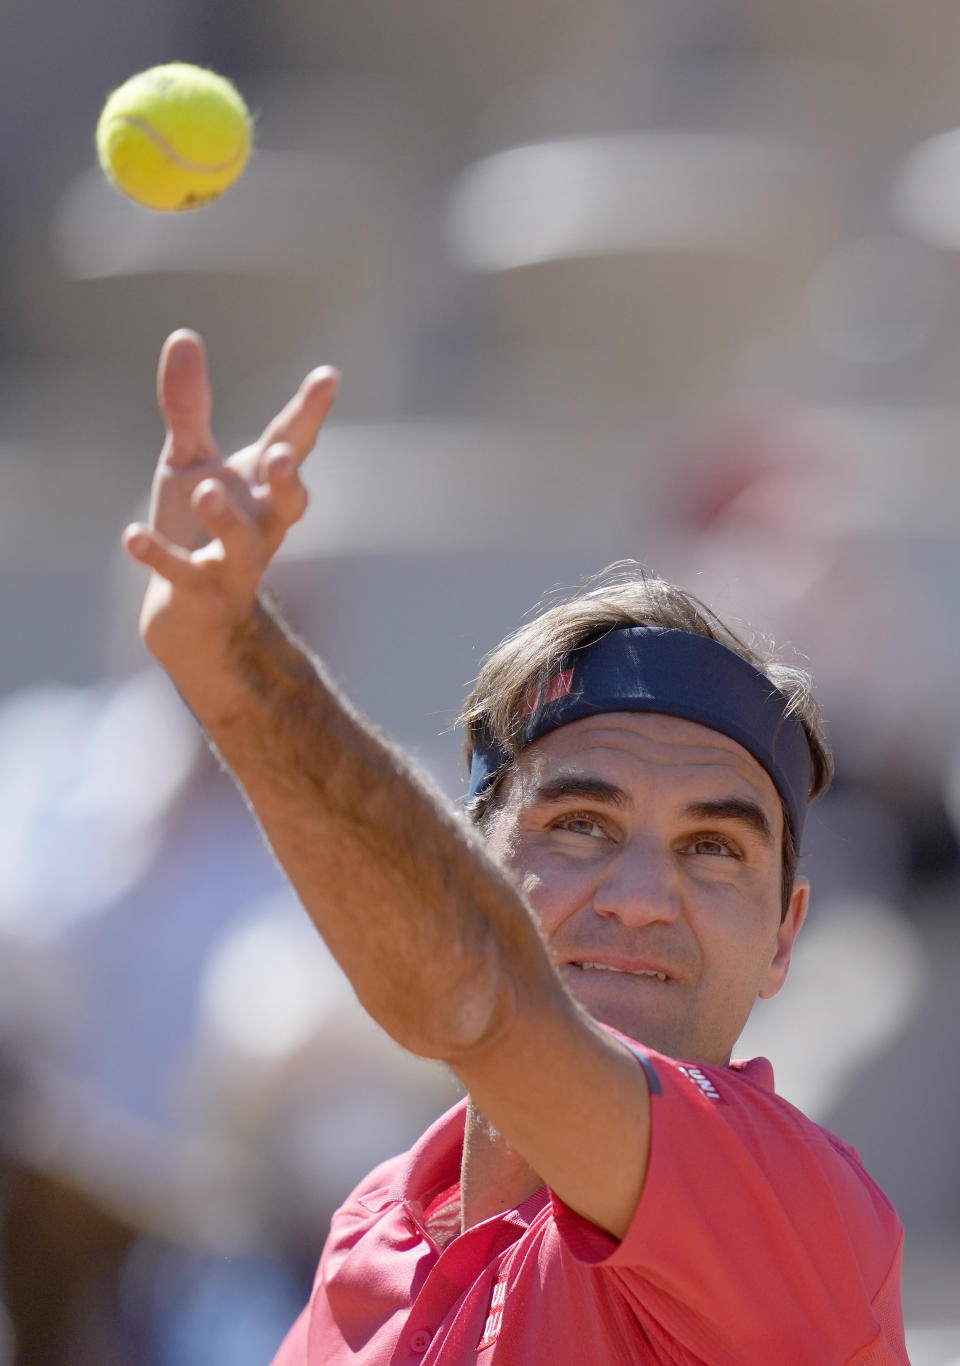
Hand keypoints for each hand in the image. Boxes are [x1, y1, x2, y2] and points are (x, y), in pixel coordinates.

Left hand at [123, 329, 338, 663]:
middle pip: (288, 505)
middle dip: (288, 482)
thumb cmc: (195, 528)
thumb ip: (190, 406)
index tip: (327, 377)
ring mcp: (233, 564)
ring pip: (242, 545)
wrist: (190, 616)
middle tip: (280, 457)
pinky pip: (182, 575)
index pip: (291, 445)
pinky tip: (132, 536)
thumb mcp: (190, 461)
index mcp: (262, 490)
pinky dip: (158, 556)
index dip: (309, 414)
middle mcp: (261, 527)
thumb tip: (184, 335)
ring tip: (206, 491)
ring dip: (226, 519)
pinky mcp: (198, 592)